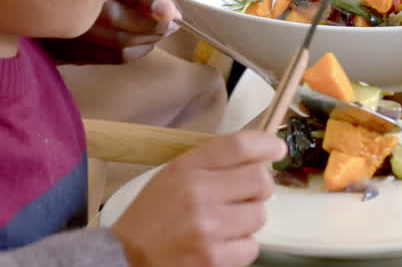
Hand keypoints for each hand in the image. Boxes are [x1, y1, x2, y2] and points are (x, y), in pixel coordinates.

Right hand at [40, 0, 179, 64]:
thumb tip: (166, 6)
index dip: (153, 2)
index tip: (173, 13)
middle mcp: (79, 4)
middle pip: (128, 22)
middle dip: (157, 26)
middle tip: (172, 23)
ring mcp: (71, 30)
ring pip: (122, 44)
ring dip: (149, 41)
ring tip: (159, 32)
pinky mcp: (67, 51)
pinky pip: (112, 58)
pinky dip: (135, 52)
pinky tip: (143, 43)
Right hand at [111, 130, 285, 266]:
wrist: (125, 255)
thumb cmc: (154, 214)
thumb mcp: (175, 174)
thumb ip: (214, 162)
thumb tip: (260, 155)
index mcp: (187, 169)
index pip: (239, 146)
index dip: (266, 144)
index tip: (276, 149)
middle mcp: (198, 195)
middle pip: (260, 180)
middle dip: (260, 188)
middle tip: (246, 195)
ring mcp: (207, 228)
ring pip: (259, 216)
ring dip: (248, 220)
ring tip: (225, 223)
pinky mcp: (213, 258)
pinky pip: (251, 247)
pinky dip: (241, 247)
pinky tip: (221, 243)